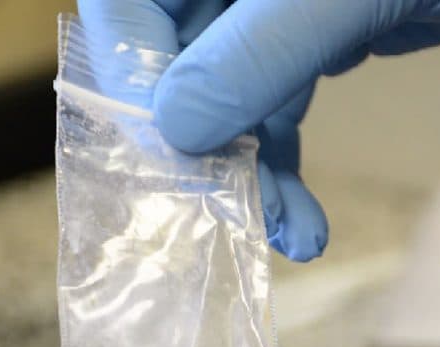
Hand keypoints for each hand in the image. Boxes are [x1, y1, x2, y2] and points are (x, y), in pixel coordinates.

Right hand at [78, 0, 439, 261]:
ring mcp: (270, 8)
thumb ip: (261, 50)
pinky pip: (272, 108)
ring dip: (247, 172)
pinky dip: (282, 166)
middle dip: (196, 140)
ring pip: (225, 95)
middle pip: (169, 55)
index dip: (128, 66)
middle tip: (222, 207)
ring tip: (284, 231)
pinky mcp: (312, 39)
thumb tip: (175, 129)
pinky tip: (302, 221)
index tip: (159, 141)